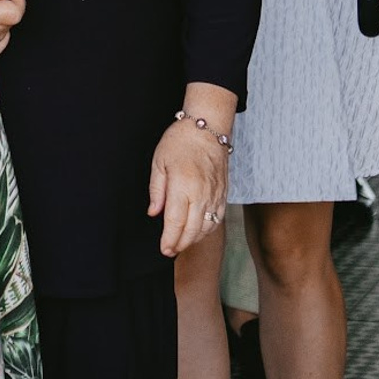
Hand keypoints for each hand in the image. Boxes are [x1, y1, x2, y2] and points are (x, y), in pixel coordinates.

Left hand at [149, 96, 235, 257]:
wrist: (208, 128)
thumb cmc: (180, 141)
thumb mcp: (159, 162)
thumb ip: (157, 190)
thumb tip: (154, 213)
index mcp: (183, 185)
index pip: (175, 222)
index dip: (169, 240)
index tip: (164, 249)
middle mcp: (201, 193)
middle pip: (192, 229)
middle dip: (180, 244)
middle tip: (170, 251)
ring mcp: (215, 194)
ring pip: (207, 227)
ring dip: (194, 239)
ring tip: (182, 244)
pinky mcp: (224, 193)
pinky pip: (218, 218)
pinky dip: (208, 229)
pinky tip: (199, 232)